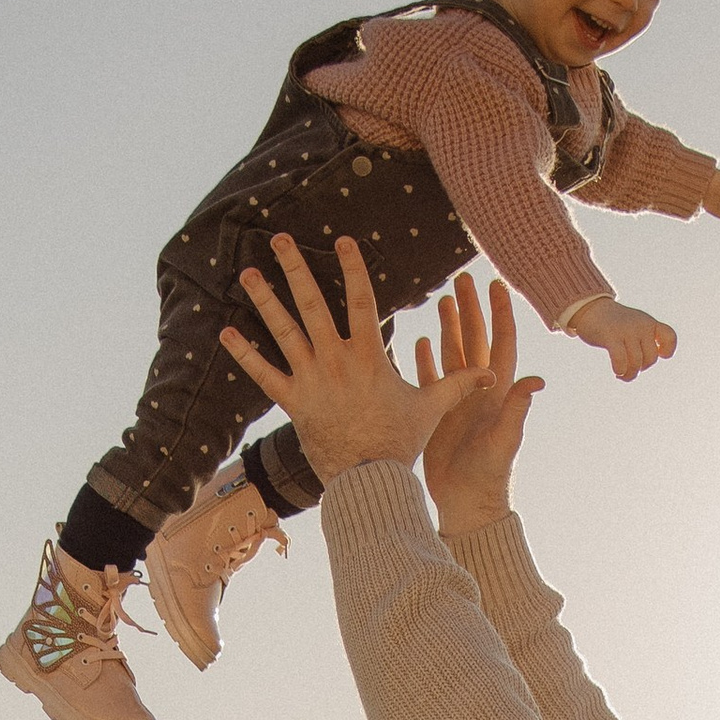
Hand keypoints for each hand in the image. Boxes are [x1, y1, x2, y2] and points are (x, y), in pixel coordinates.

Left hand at [220, 233, 488, 480]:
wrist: (369, 480)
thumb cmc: (399, 443)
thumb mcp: (431, 409)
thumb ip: (457, 384)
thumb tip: (493, 375)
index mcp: (369, 356)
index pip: (362, 301)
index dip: (353, 268)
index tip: (343, 240)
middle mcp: (336, 361)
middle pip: (313, 304)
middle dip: (296, 268)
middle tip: (280, 238)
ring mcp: (312, 380)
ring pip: (284, 332)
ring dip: (265, 300)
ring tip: (248, 273)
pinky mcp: (294, 402)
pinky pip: (265, 375)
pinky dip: (245, 355)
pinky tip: (225, 333)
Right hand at [419, 274, 545, 534]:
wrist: (467, 505)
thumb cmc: (489, 477)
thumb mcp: (504, 441)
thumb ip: (517, 409)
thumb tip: (537, 380)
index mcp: (497, 393)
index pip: (501, 343)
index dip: (500, 314)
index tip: (496, 284)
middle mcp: (479, 392)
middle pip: (474, 339)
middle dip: (471, 308)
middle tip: (463, 279)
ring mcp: (458, 401)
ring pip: (453, 353)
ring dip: (449, 327)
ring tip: (443, 299)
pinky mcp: (438, 414)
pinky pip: (432, 378)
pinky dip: (427, 359)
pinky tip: (421, 340)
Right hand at [564, 293, 677, 380]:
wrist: (592, 309)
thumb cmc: (615, 324)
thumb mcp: (635, 326)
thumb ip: (645, 340)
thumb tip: (648, 361)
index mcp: (649, 323)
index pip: (670, 336)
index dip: (667, 351)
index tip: (658, 354)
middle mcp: (641, 325)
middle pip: (651, 358)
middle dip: (641, 368)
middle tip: (630, 366)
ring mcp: (627, 330)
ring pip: (636, 363)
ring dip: (629, 374)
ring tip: (621, 374)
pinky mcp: (611, 336)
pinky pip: (621, 360)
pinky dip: (621, 370)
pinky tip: (617, 371)